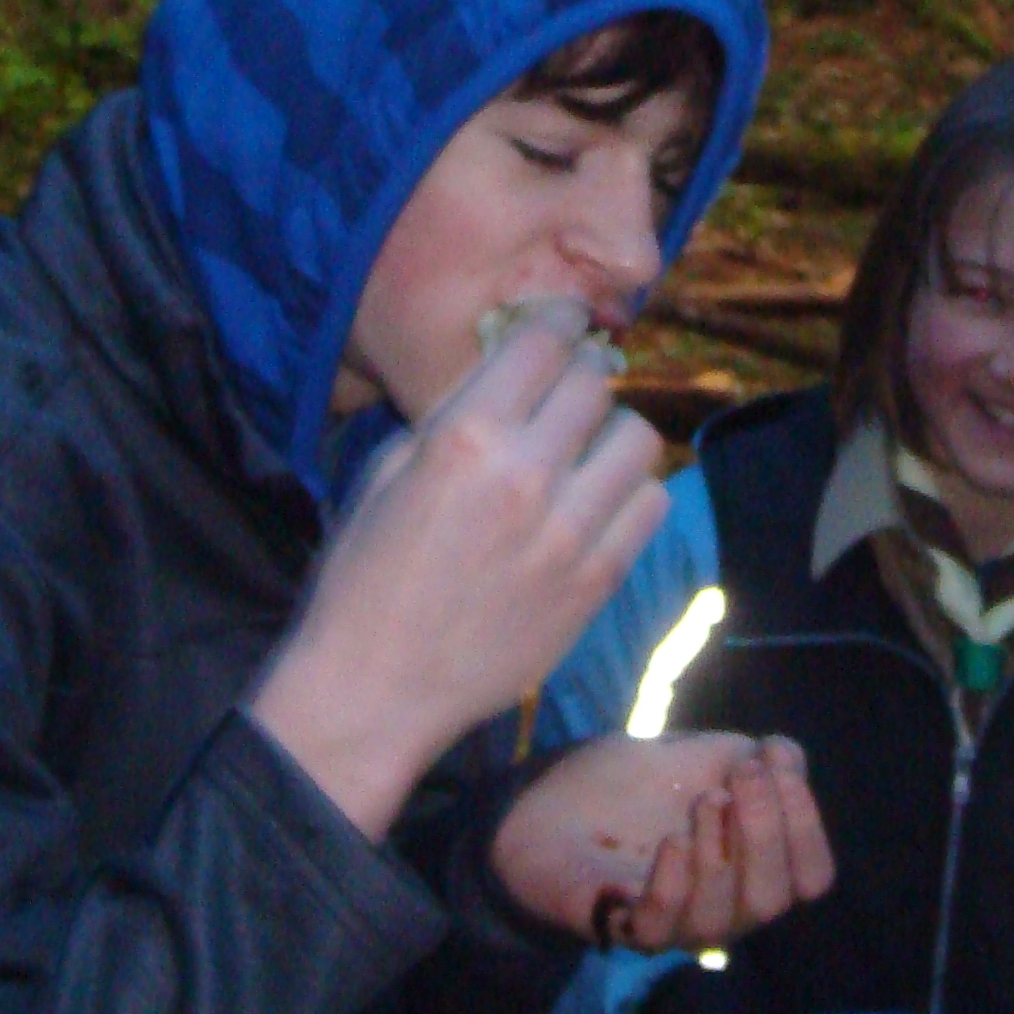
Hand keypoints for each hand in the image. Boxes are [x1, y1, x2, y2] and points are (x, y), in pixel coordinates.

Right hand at [251, 308, 665, 837]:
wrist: (374, 691)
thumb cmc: (362, 578)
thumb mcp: (387, 472)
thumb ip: (454, 416)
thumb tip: (509, 373)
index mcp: (465, 438)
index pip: (544, 342)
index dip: (557, 322)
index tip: (559, 325)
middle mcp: (527, 476)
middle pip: (596, 383)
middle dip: (581, 375)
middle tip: (566, 391)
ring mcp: (570, 534)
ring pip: (638, 440)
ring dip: (612, 434)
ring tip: (586, 452)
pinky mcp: (597, 583)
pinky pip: (650, 507)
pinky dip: (631, 494)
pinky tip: (597, 503)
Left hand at [491, 731, 833, 944]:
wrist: (548, 800)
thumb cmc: (632, 785)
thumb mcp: (703, 756)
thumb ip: (753, 757)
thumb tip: (788, 758)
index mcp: (752, 869)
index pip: (812, 877)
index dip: (807, 825)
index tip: (776, 766)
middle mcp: (723, 908)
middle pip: (774, 900)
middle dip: (767, 832)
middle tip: (740, 777)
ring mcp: (672, 925)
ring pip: (723, 920)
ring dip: (720, 853)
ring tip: (703, 801)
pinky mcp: (621, 927)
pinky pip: (661, 929)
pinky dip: (673, 884)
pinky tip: (671, 841)